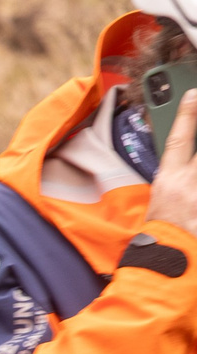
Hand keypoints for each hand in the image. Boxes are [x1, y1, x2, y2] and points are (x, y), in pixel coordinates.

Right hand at [150, 82, 196, 236]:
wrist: (170, 259)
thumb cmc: (162, 228)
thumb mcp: (161, 195)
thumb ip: (178, 173)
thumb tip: (188, 151)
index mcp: (169, 179)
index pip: (177, 139)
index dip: (186, 114)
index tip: (193, 94)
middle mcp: (188, 183)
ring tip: (195, 173)